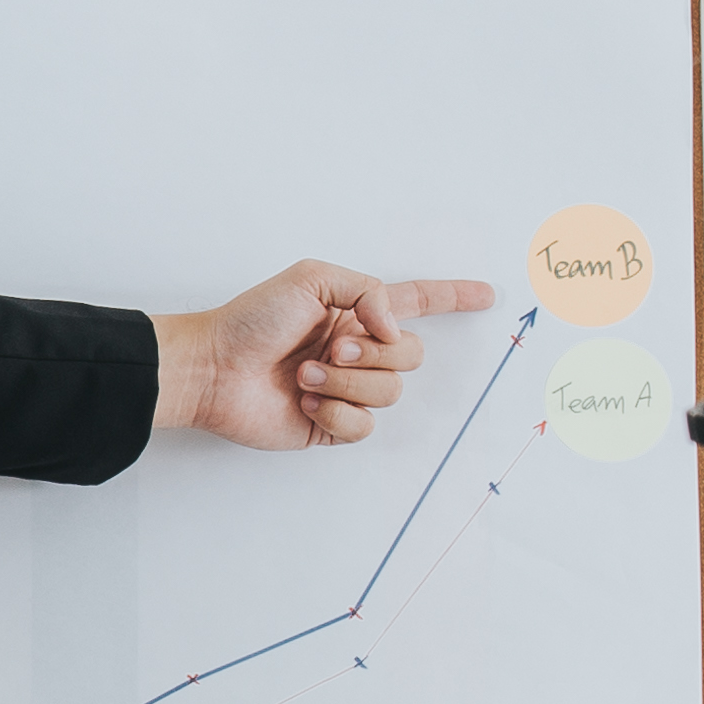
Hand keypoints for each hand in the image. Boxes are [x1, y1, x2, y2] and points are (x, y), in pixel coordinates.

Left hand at [153, 263, 498, 449]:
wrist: (215, 368)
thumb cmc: (252, 319)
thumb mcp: (313, 278)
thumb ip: (370, 291)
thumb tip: (393, 331)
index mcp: (356, 313)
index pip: (417, 302)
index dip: (453, 298)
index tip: (488, 295)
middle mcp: (357, 351)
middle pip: (411, 355)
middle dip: (374, 353)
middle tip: (330, 349)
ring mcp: (346, 389)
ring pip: (390, 393)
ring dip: (345, 382)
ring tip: (303, 375)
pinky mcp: (331, 425)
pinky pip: (364, 426)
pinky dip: (334, 412)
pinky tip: (303, 402)